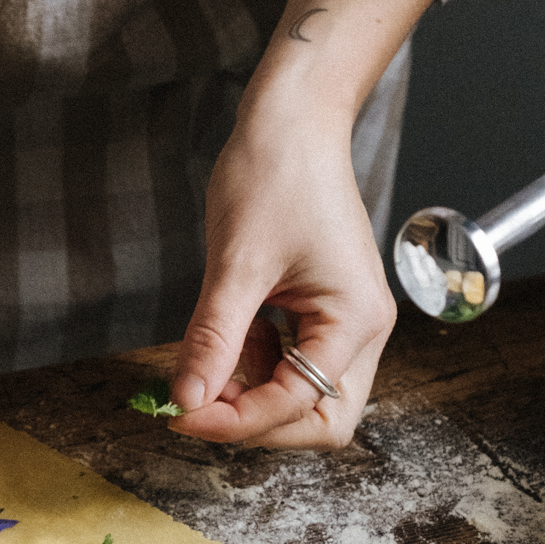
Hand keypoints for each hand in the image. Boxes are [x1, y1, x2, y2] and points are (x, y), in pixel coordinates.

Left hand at [170, 109, 395, 448]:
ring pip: (304, 398)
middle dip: (257, 422)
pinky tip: (226, 339)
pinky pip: (291, 364)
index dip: (237, 420)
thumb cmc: (275, 174)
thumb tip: (187, 400)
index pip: (300, 405)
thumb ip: (214, 340)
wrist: (292, 120)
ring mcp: (345, 322)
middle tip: (197, 405)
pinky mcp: (322, 312)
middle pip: (320, 419)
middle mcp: (363, 329)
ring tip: (206, 362)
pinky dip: (253, 367)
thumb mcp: (235, 265)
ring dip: (252, 395)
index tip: (181, 414)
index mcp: (356, 320)